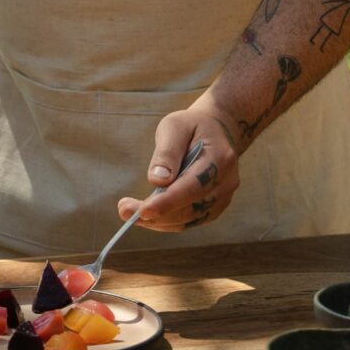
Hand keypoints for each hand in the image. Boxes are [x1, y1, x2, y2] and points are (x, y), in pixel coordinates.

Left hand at [117, 107, 238, 230]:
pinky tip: (145, 214)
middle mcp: (226, 183)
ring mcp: (222, 198)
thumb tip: (157, 180)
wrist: (215, 131)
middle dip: (154, 214)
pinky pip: (187, 222)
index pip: (193, 187)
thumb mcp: (175, 127)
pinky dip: (164, 222)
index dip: (167, 202)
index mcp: (220, 159)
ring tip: (128, 211)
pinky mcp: (213, 208)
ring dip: (155, 221)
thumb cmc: (191, 127)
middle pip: (189, 209)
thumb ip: (167, 153)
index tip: (142, 210)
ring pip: (186, 220)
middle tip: (123, 210)